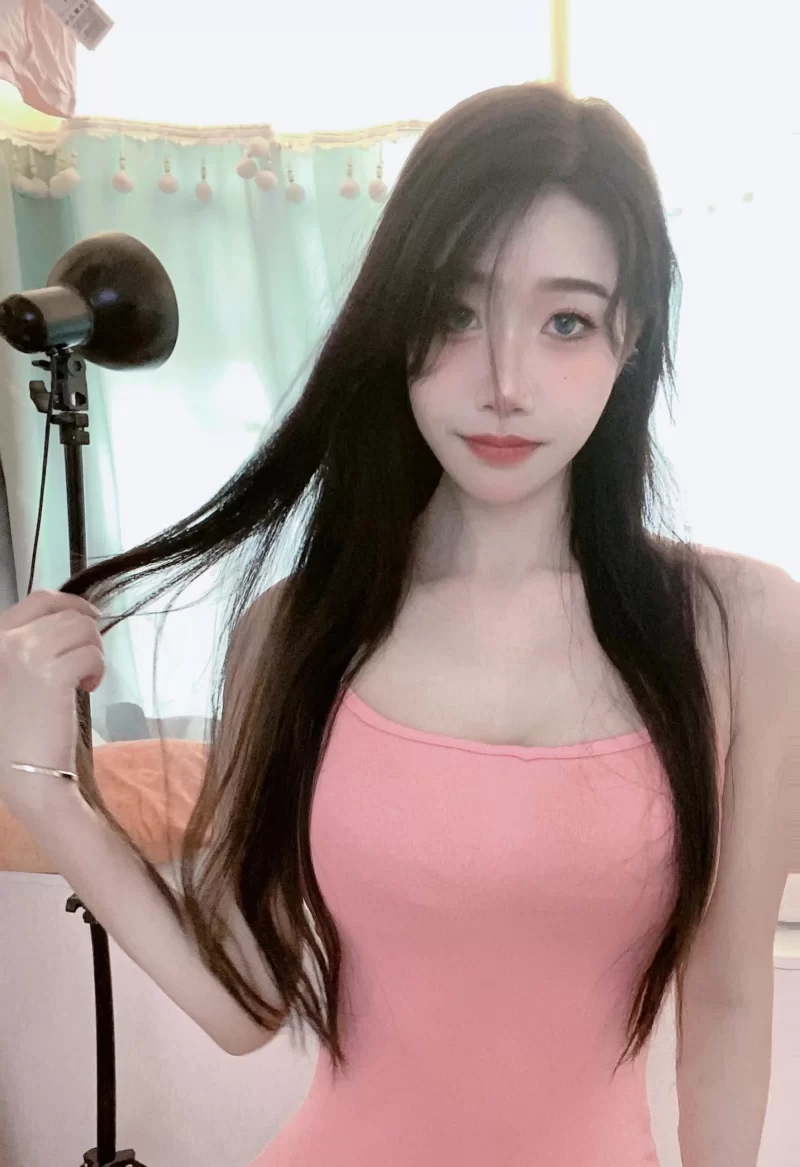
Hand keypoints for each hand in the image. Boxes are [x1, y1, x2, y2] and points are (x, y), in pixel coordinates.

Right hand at [0, 589, 104, 777]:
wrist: (24, 771)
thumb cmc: (17, 732)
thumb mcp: (11, 677)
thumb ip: (28, 647)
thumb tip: (68, 619)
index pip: (37, 600)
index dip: (70, 603)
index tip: (88, 616)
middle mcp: (4, 642)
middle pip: (67, 613)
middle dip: (86, 635)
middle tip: (86, 663)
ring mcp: (27, 655)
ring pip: (83, 629)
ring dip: (94, 652)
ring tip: (83, 679)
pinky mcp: (53, 675)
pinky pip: (92, 654)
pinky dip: (98, 670)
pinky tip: (86, 689)